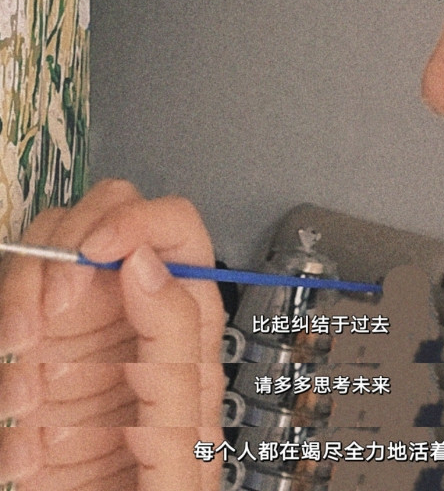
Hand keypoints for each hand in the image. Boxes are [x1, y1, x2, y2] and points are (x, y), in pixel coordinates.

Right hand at [0, 180, 225, 489]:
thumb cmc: (164, 487)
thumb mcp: (181, 424)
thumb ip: (172, 337)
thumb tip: (144, 259)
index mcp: (185, 314)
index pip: (175, 227)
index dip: (136, 219)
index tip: (95, 251)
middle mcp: (134, 306)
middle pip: (101, 220)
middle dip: (63, 251)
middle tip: (48, 315)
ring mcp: (82, 323)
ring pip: (45, 255)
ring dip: (20, 307)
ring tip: (28, 397)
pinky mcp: (39, 349)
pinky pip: (10, 313)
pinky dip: (4, 356)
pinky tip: (23, 426)